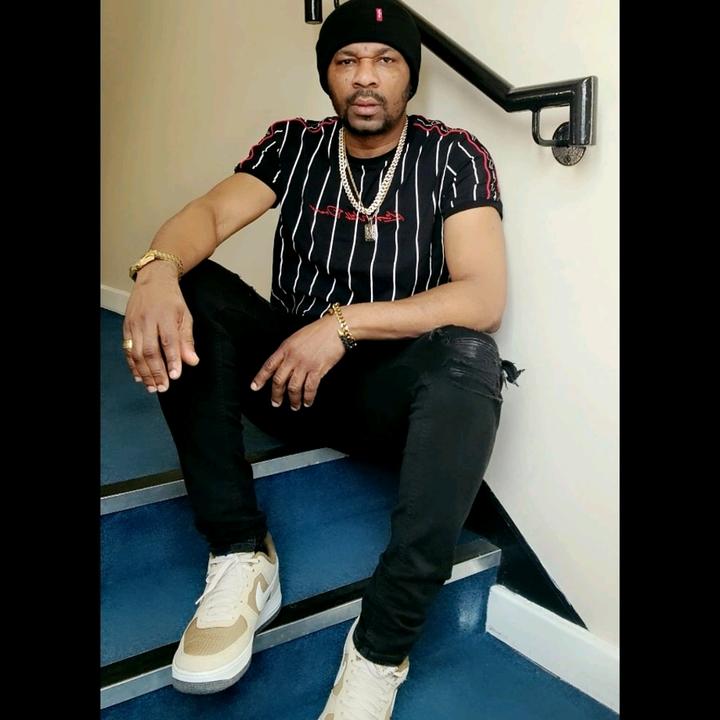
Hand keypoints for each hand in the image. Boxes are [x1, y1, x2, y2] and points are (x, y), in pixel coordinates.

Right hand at [122, 264, 198, 391]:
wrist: (153, 280)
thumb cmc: (172, 300)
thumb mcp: (185, 316)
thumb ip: (187, 339)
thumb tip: (193, 361)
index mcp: (165, 316)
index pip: (168, 341)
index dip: (172, 360)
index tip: (176, 375)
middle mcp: (147, 321)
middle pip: (149, 350)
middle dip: (156, 371)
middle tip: (163, 388)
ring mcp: (134, 324)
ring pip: (136, 352)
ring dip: (144, 372)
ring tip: (152, 387)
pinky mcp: (126, 327)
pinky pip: (127, 349)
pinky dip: (132, 365)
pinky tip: (139, 377)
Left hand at [250, 314, 345, 409]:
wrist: (336, 327)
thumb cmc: (319, 330)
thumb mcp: (297, 337)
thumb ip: (289, 351)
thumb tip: (286, 365)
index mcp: (285, 348)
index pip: (269, 365)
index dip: (260, 378)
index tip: (255, 387)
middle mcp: (292, 357)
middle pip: (279, 380)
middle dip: (276, 394)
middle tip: (276, 403)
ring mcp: (304, 364)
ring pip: (293, 387)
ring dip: (293, 400)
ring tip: (294, 406)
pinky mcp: (317, 369)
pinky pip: (309, 388)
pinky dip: (308, 397)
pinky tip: (308, 402)